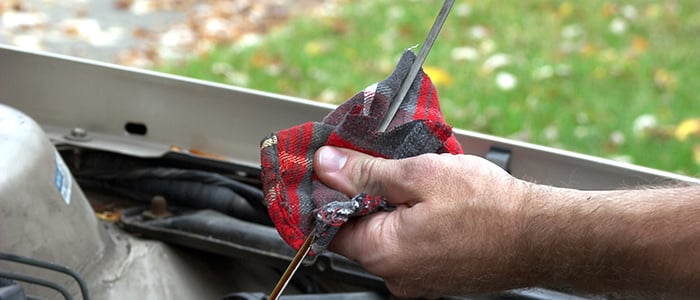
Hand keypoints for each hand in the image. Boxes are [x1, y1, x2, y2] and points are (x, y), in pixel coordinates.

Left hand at [313, 146, 532, 296]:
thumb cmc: (490, 208)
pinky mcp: (438, 274)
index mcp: (383, 253)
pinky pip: (412, 244)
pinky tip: (434, 200)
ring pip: (388, 233)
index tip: (336, 166)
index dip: (329, 191)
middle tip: (384, 162)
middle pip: (359, 228)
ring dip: (393, 204)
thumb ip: (366, 172)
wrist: (543, 235)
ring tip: (416, 178)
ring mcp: (419, 279)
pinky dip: (414, 220)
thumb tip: (327, 165)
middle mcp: (397, 275)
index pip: (329, 225)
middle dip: (366, 192)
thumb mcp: (419, 175)